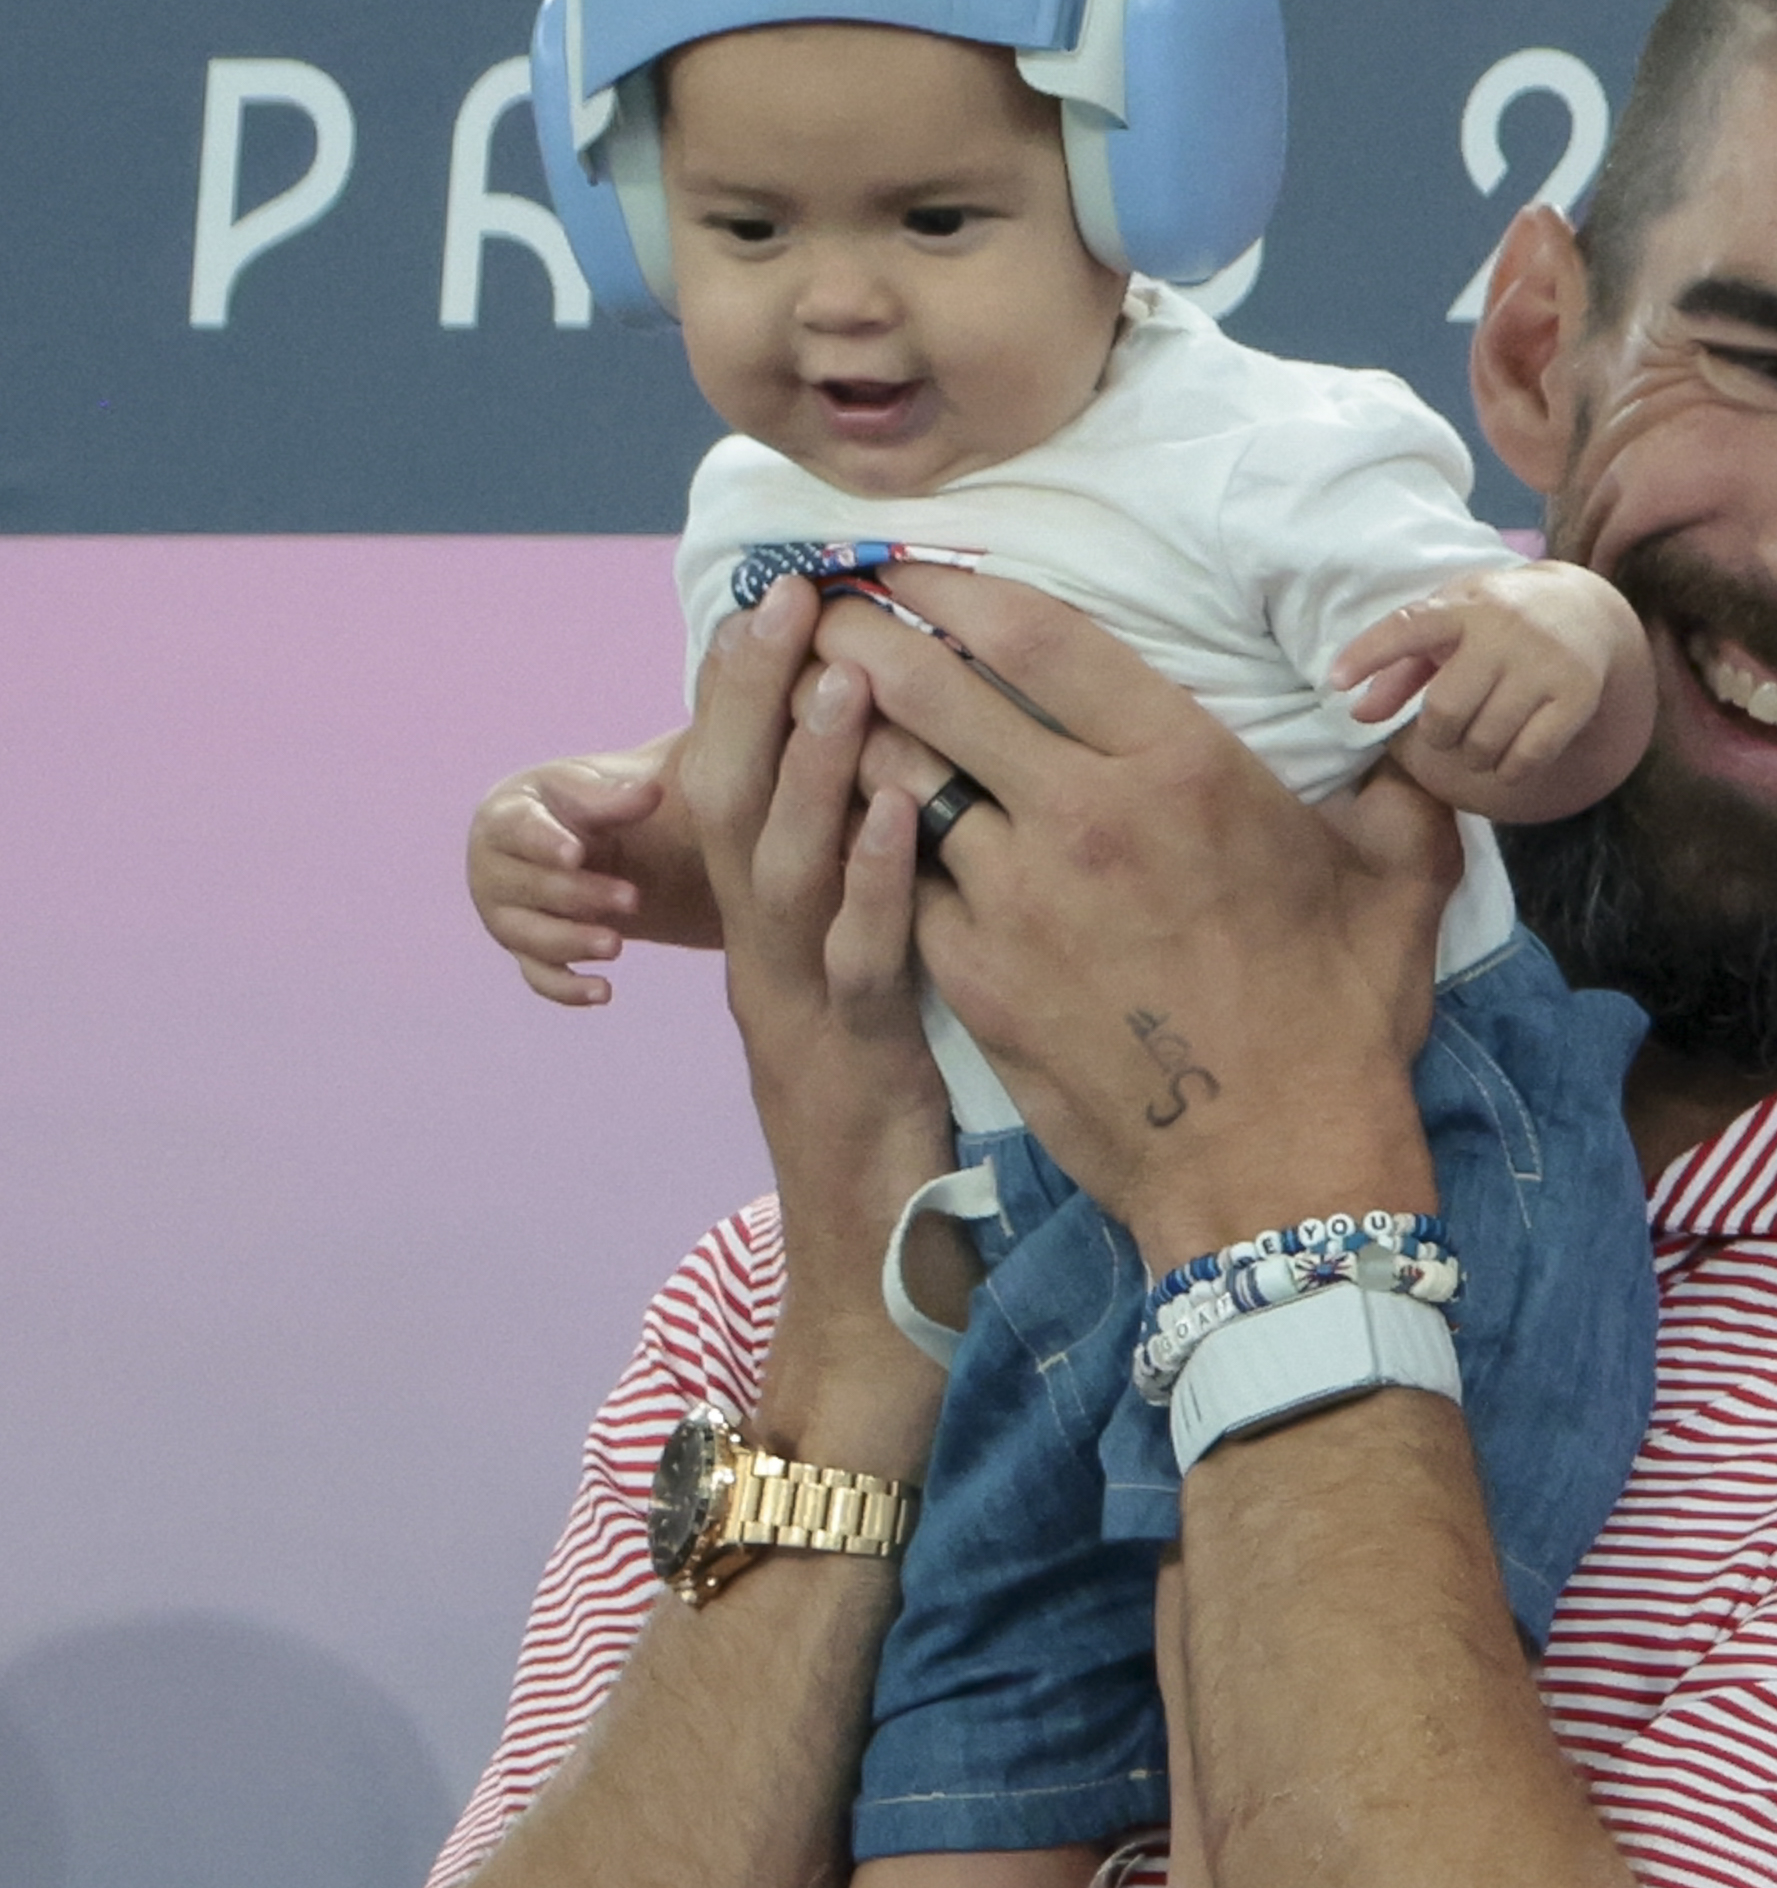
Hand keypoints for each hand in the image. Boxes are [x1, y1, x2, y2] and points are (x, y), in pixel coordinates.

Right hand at [467, 746, 674, 1003]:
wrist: (562, 841)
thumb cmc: (569, 806)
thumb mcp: (586, 790)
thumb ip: (614, 796)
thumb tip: (652, 792)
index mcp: (502, 820)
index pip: (519, 831)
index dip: (546, 844)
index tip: (577, 854)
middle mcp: (491, 872)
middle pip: (532, 888)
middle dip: (581, 895)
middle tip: (632, 899)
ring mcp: (504, 917)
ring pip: (532, 937)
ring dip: (574, 942)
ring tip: (617, 944)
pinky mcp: (524, 952)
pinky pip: (539, 977)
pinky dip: (568, 989)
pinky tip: (604, 992)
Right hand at [678, 581, 956, 1464]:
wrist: (868, 1296)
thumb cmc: (891, 1145)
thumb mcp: (880, 1006)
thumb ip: (889, 913)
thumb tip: (929, 810)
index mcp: (773, 941)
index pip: (742, 789)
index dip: (753, 690)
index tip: (786, 591)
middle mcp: (767, 963)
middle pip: (735, 803)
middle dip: (756, 693)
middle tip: (789, 591)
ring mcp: (799, 1013)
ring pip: (783, 869)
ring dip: (814, 764)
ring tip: (845, 666)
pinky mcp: (853, 1065)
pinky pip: (862, 955)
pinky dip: (881, 874)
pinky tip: (911, 807)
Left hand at [810, 567, 1458, 1269]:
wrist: (1273, 1171)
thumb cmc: (1339, 1024)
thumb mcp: (1397, 881)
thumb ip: (1398, 778)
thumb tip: (1418, 707)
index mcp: (1182, 766)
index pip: (1030, 633)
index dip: (949, 582)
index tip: (906, 561)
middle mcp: (1084, 817)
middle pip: (932, 689)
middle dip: (864, 635)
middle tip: (823, 608)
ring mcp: (1014, 902)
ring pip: (897, 785)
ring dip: (857, 740)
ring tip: (823, 710)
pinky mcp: (974, 979)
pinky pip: (897, 885)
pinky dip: (876, 848)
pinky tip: (862, 830)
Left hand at [1333, 576, 1603, 776]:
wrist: (1585, 612)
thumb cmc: (1497, 625)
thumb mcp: (1450, 629)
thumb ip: (1400, 670)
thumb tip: (1357, 715)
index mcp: (1463, 608)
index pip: (1407, 627)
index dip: (1368, 653)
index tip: (1334, 681)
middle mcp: (1504, 631)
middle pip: (1445, 712)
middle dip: (1438, 736)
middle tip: (1449, 732)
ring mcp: (1544, 663)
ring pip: (1484, 742)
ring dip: (1473, 757)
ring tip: (1480, 742)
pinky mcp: (1577, 694)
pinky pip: (1527, 758)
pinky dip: (1509, 770)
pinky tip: (1509, 757)